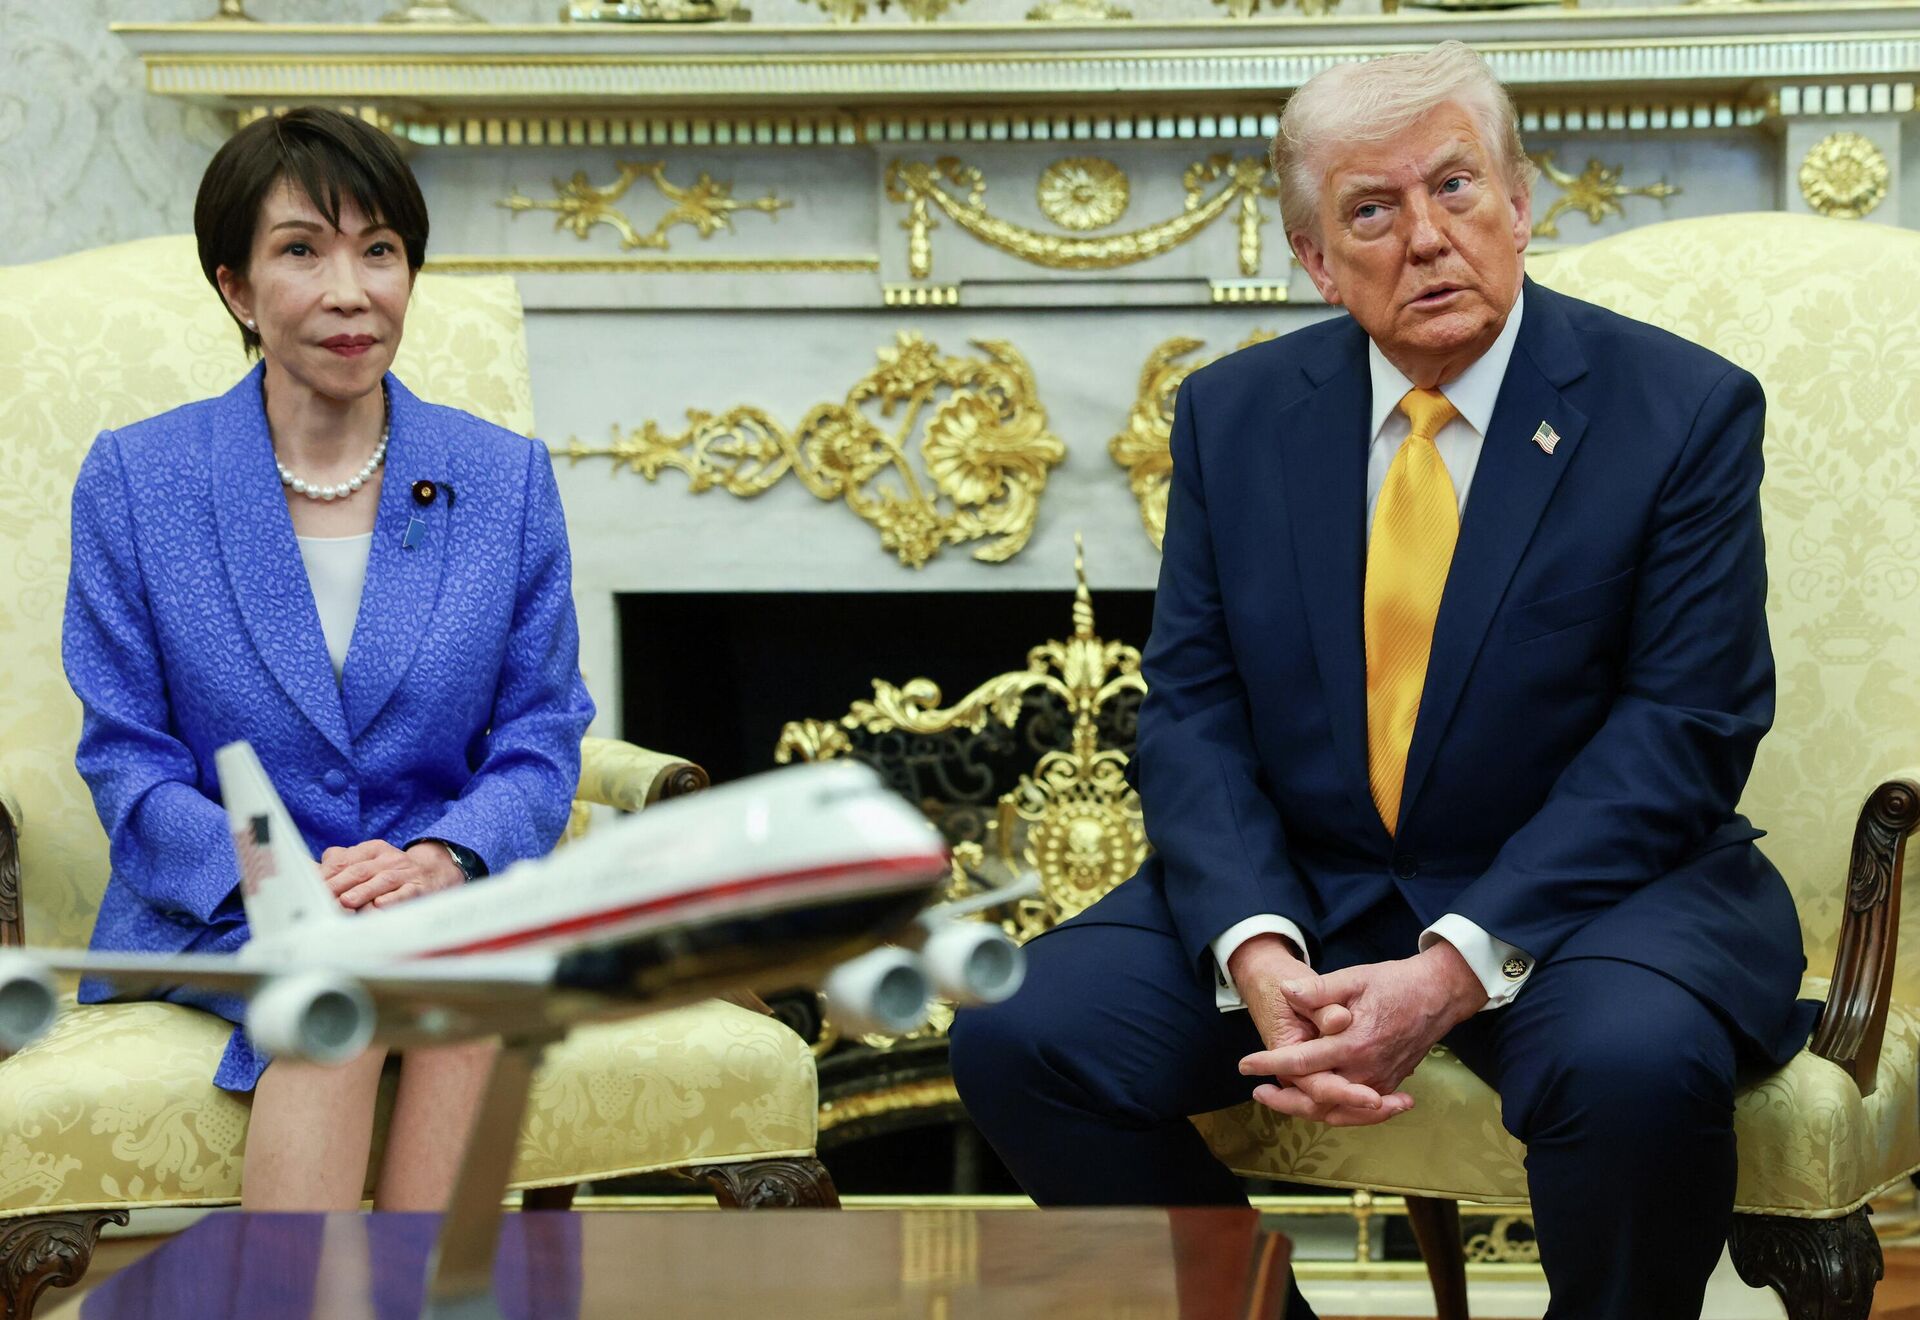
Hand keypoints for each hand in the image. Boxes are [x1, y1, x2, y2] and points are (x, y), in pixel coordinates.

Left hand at [320, 839, 465, 910]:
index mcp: (373, 850)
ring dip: (363, 891)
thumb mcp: (369, 861)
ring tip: (346, 901)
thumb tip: (309, 870)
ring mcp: (406, 873)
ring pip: (382, 880)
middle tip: (323, 898)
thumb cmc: (393, 871)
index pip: (345, 860)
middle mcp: (390, 859)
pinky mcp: (420, 888)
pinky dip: (393, 899)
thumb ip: (341, 864)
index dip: (327, 874)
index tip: (311, 887)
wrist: (436, 872)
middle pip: (360, 870)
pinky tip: (380, 905)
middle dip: (339, 884)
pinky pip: (406, 892)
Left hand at [1237, 941, 1487, 1114]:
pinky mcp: (1390, 1084)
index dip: (1269, 1063)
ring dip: (1306, 1110)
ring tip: (1280, 1099)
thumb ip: (1319, 989)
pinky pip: (1358, 1111)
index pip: (1301, 1061)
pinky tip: (1317, 1106)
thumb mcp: (1354, 978)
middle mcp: (1367, 1070)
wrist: (1439, 995)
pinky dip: (1335, 1112)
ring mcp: (1381, 1081)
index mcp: (1353, 1044)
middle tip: (1258, 1091)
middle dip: (1284, 1100)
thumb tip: (1285, 992)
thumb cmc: (1395, 983)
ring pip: (1338, 1111)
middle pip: (1317, 1099)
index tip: (1244, 1064)